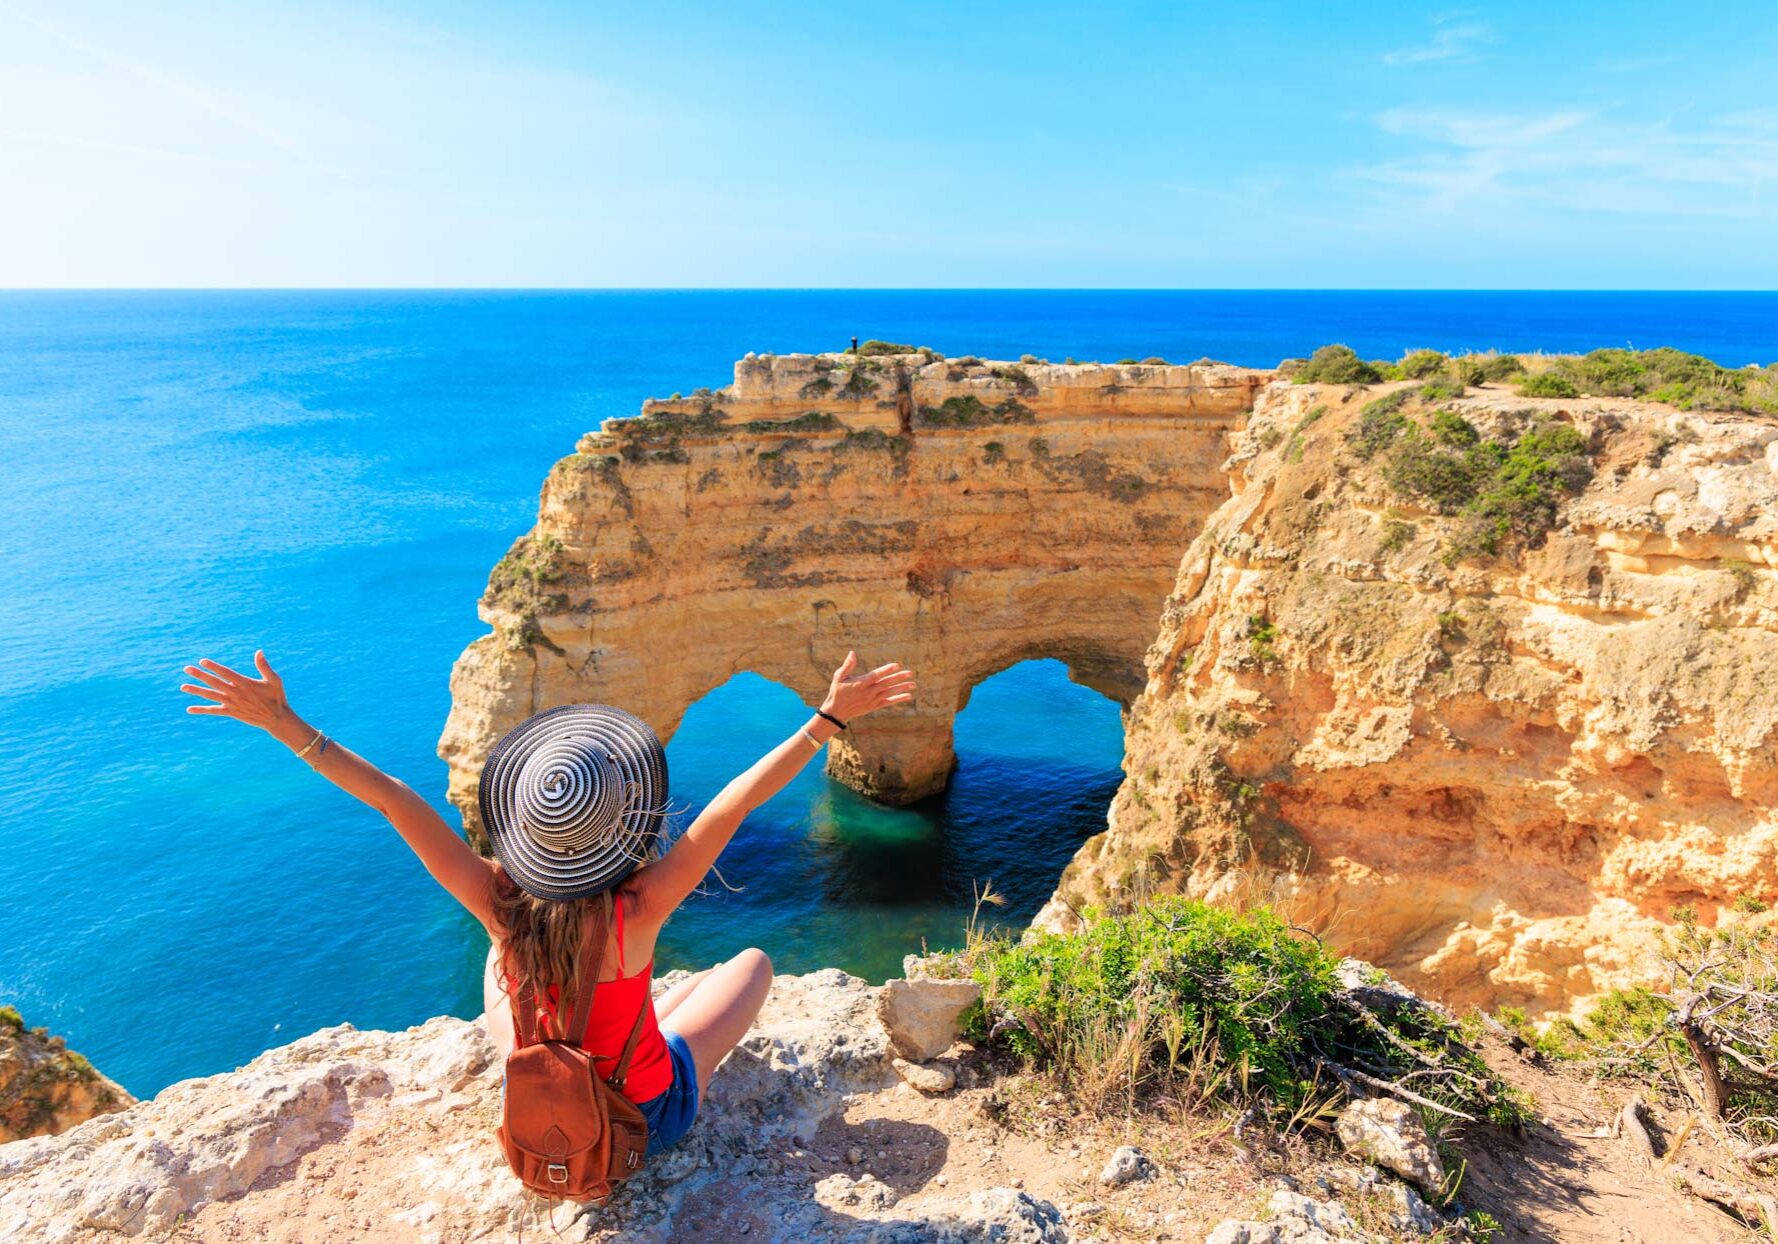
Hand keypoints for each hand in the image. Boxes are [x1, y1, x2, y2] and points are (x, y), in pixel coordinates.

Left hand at [179, 651, 295, 732]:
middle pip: (214, 682)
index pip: (225, 673)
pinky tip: (189, 709)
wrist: (276, 718)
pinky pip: (214, 710)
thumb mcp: (274, 680)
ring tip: (183, 687)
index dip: (214, 667)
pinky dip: (201, 710)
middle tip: (187, 668)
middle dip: (200, 675)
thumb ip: (264, 666)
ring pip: (211, 696)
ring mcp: (232, 703)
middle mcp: (236, 693)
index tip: (202, 661)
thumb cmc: (276, 697)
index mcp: (245, 683)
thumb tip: (259, 651)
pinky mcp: (231, 712)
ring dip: (196, 691)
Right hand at [820, 651, 915, 723]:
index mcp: (860, 683)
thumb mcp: (839, 677)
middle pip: (886, 684)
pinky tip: (908, 696)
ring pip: (889, 693)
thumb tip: (852, 653)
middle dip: (898, 678)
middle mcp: (868, 692)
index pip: (876, 675)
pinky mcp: (874, 706)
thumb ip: (847, 665)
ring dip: (902, 688)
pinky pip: (888, 702)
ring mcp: (872, 700)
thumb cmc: (837, 691)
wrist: (837, 712)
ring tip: (913, 684)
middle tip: (910, 673)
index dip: (886, 670)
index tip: (896, 665)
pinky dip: (898, 699)